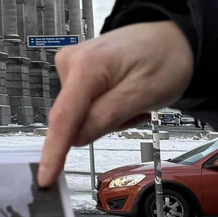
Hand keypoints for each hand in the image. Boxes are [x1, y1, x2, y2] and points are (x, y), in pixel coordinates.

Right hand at [38, 21, 194, 186]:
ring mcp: (70, 65)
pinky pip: (83, 104)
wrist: (172, 37)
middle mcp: (69, 62)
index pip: (63, 118)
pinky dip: (104, 107)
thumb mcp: (143, 94)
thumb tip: (75, 140)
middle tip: (137, 111)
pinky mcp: (75, 70)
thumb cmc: (165, 60)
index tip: (45, 179)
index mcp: (85, 66)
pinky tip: (123, 95)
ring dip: (106, 116)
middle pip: (73, 118)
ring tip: (133, 100)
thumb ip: (107, 118)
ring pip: (79, 114)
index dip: (53, 152)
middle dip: (102, 125)